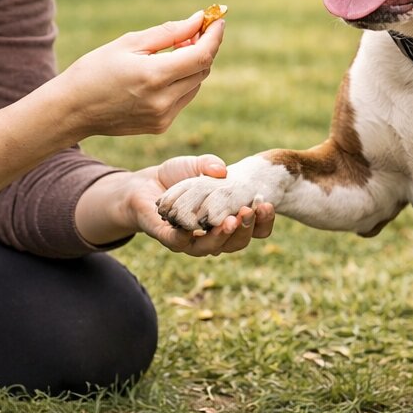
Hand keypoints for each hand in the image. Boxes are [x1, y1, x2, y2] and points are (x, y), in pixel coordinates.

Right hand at [56, 11, 223, 138]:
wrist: (72, 110)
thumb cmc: (95, 70)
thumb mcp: (129, 43)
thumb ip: (169, 32)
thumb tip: (198, 20)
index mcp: (153, 76)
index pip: (201, 56)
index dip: (214, 36)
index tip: (217, 19)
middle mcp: (163, 101)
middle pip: (203, 69)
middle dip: (204, 47)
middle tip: (194, 29)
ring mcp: (163, 117)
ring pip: (196, 84)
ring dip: (193, 65)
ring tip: (173, 50)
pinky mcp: (161, 126)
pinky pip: (183, 98)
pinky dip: (182, 82)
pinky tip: (163, 72)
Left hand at [129, 155, 275, 255]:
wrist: (145, 184)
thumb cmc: (178, 176)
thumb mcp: (198, 165)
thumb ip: (210, 164)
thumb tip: (221, 170)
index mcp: (227, 220)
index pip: (253, 228)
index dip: (263, 220)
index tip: (267, 203)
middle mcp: (213, 235)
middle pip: (237, 242)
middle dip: (246, 228)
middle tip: (250, 211)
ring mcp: (192, 241)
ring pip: (213, 248)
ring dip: (223, 235)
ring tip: (230, 220)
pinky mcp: (169, 239)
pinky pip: (180, 242)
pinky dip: (187, 235)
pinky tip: (194, 225)